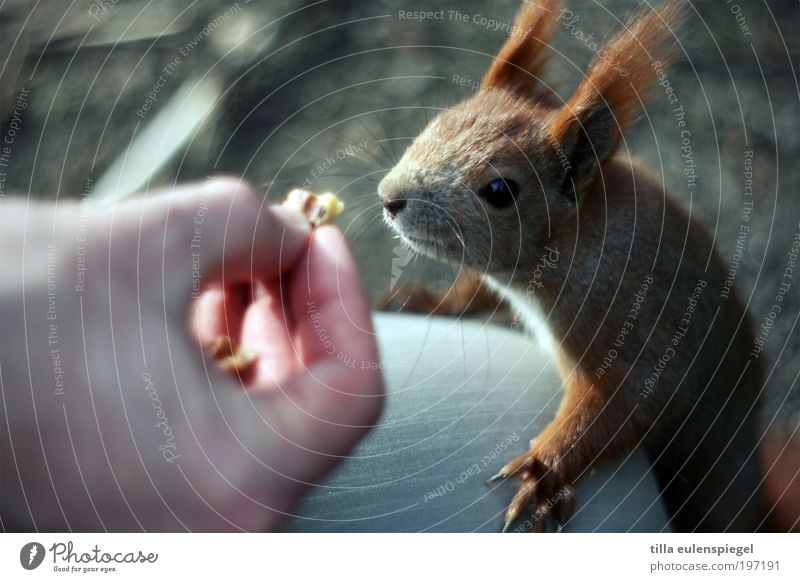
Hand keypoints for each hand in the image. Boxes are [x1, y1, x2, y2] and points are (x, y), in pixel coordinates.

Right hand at [0, 178, 382, 531]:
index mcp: (231, 486)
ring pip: (261, 421)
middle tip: (283, 246)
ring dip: (262, 335)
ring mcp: (172, 529)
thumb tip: (289, 234)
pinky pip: (211, 436)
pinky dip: (217, 369)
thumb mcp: (141, 241)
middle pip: (310, 407)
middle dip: (303, 311)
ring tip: (237, 268)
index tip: (322, 243)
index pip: (353, 391)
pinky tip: (197, 309)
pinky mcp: (136, 508)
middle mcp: (212, 531)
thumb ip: (248, 224)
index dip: (348, 301)